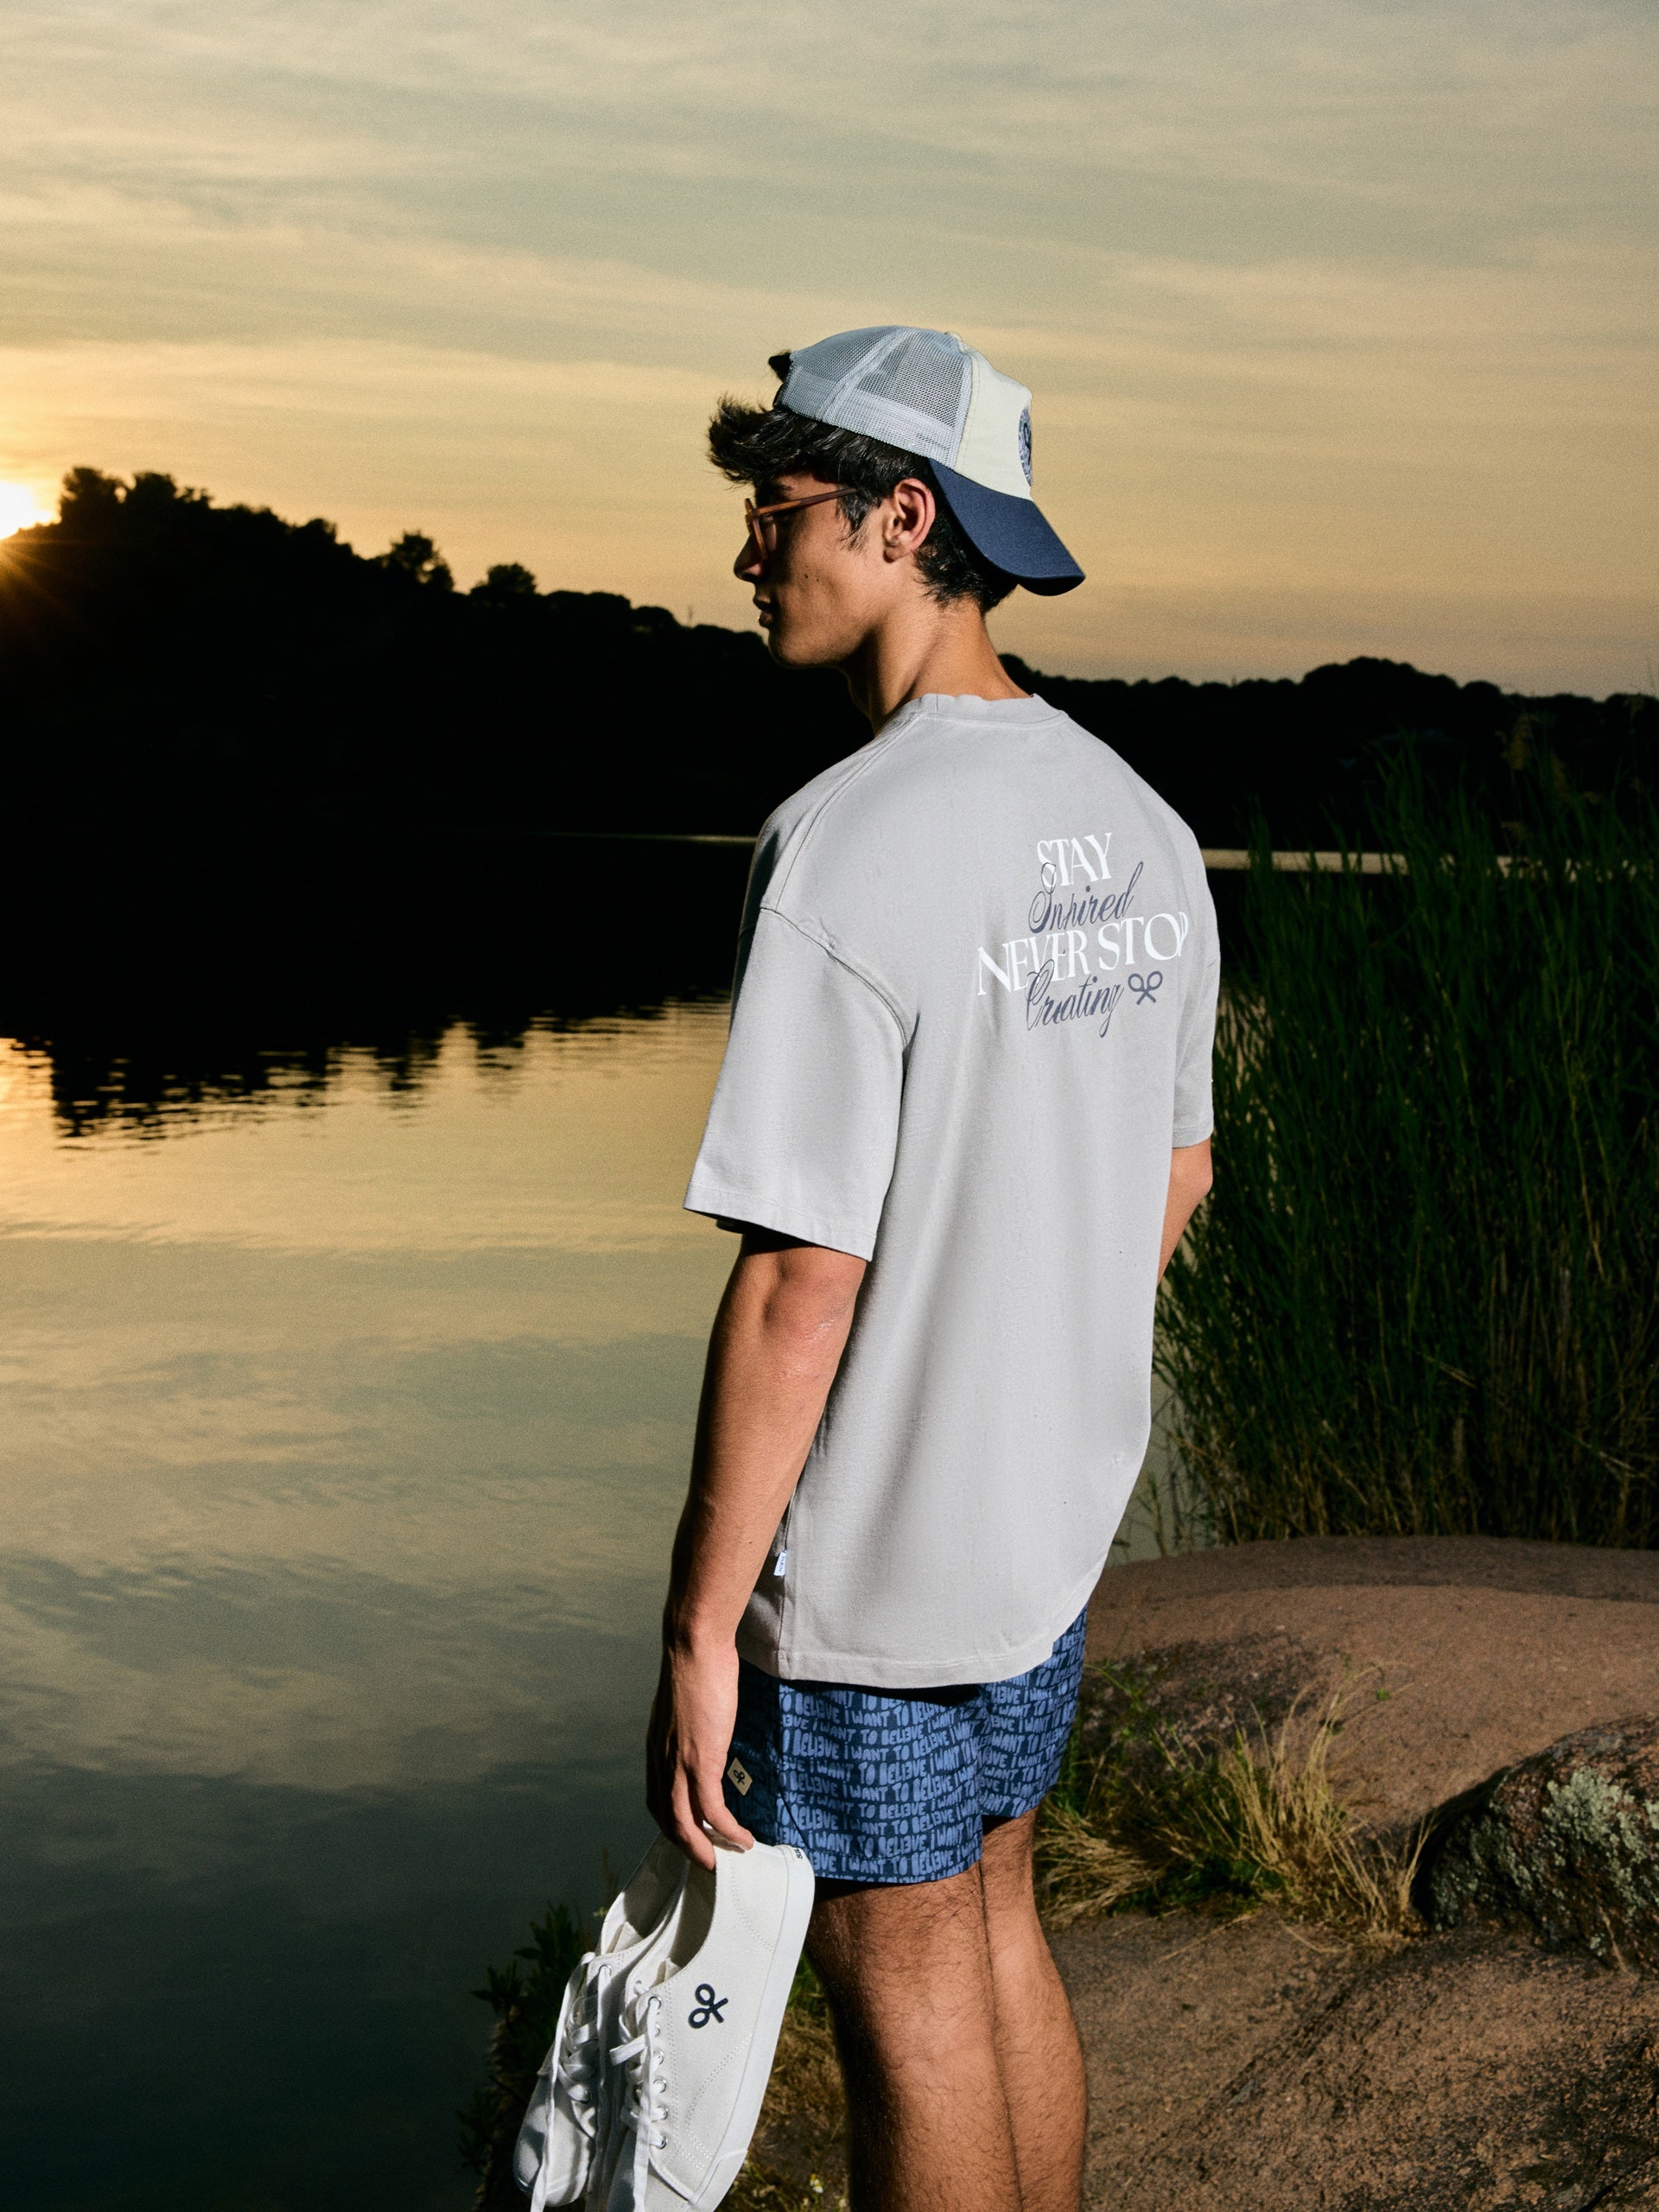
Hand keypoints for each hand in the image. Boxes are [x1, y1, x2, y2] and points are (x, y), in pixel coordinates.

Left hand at [645, 1635, 755, 1869]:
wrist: (695, 1645)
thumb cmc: (694, 1666)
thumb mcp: (684, 1706)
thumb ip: (687, 1727)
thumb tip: (703, 1734)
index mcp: (656, 1750)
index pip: (657, 1801)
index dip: (672, 1826)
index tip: (692, 1837)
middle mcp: (661, 1762)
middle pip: (667, 1821)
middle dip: (688, 1847)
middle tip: (710, 1861)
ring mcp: (679, 1764)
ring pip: (685, 1824)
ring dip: (704, 1849)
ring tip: (724, 1862)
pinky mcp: (702, 1760)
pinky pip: (713, 1810)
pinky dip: (728, 1830)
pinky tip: (743, 1839)